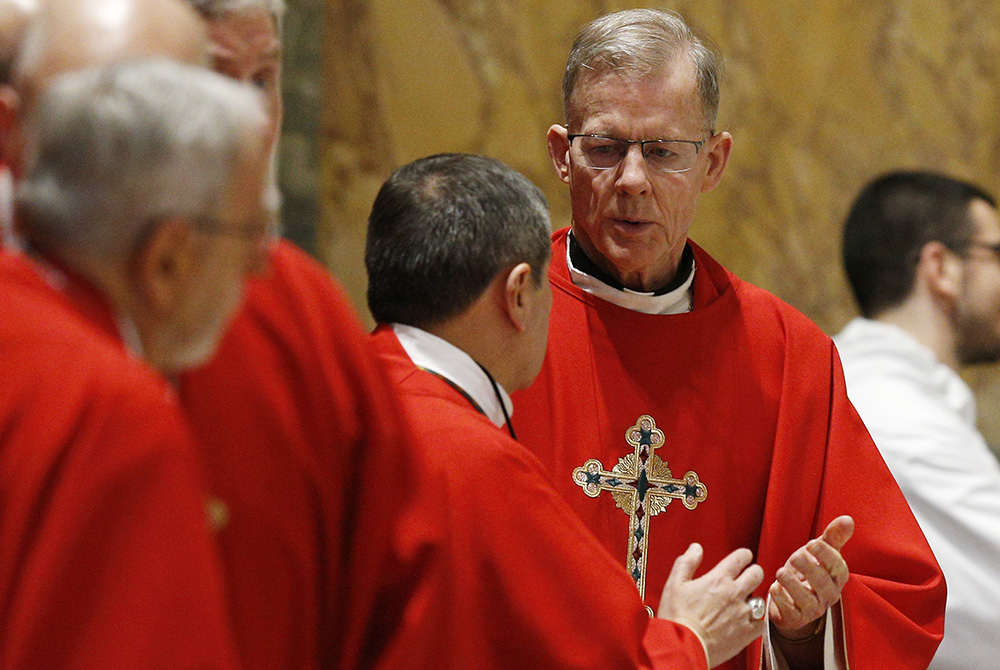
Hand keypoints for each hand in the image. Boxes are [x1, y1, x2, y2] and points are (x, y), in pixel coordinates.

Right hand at [657, 543, 765, 667]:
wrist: (683, 646)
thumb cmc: (677, 616)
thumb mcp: (674, 583)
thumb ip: (687, 562)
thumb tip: (696, 548)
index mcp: (718, 579)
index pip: (741, 557)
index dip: (743, 555)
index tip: (742, 557)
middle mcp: (734, 593)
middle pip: (757, 574)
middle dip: (753, 572)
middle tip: (747, 576)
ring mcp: (742, 614)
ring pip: (760, 598)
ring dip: (753, 597)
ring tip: (745, 601)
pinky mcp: (746, 633)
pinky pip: (761, 622)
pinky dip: (757, 619)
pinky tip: (748, 620)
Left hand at [768, 515, 853, 638]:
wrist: (793, 598)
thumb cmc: (809, 570)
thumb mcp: (819, 552)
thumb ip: (833, 537)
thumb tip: (848, 519)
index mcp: (837, 577)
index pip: (837, 567)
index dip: (826, 555)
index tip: (811, 544)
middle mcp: (829, 594)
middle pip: (823, 584)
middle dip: (810, 569)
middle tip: (795, 557)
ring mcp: (814, 608)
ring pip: (807, 600)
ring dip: (793, 585)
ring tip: (781, 572)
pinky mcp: (797, 618)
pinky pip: (791, 612)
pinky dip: (782, 600)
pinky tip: (774, 588)